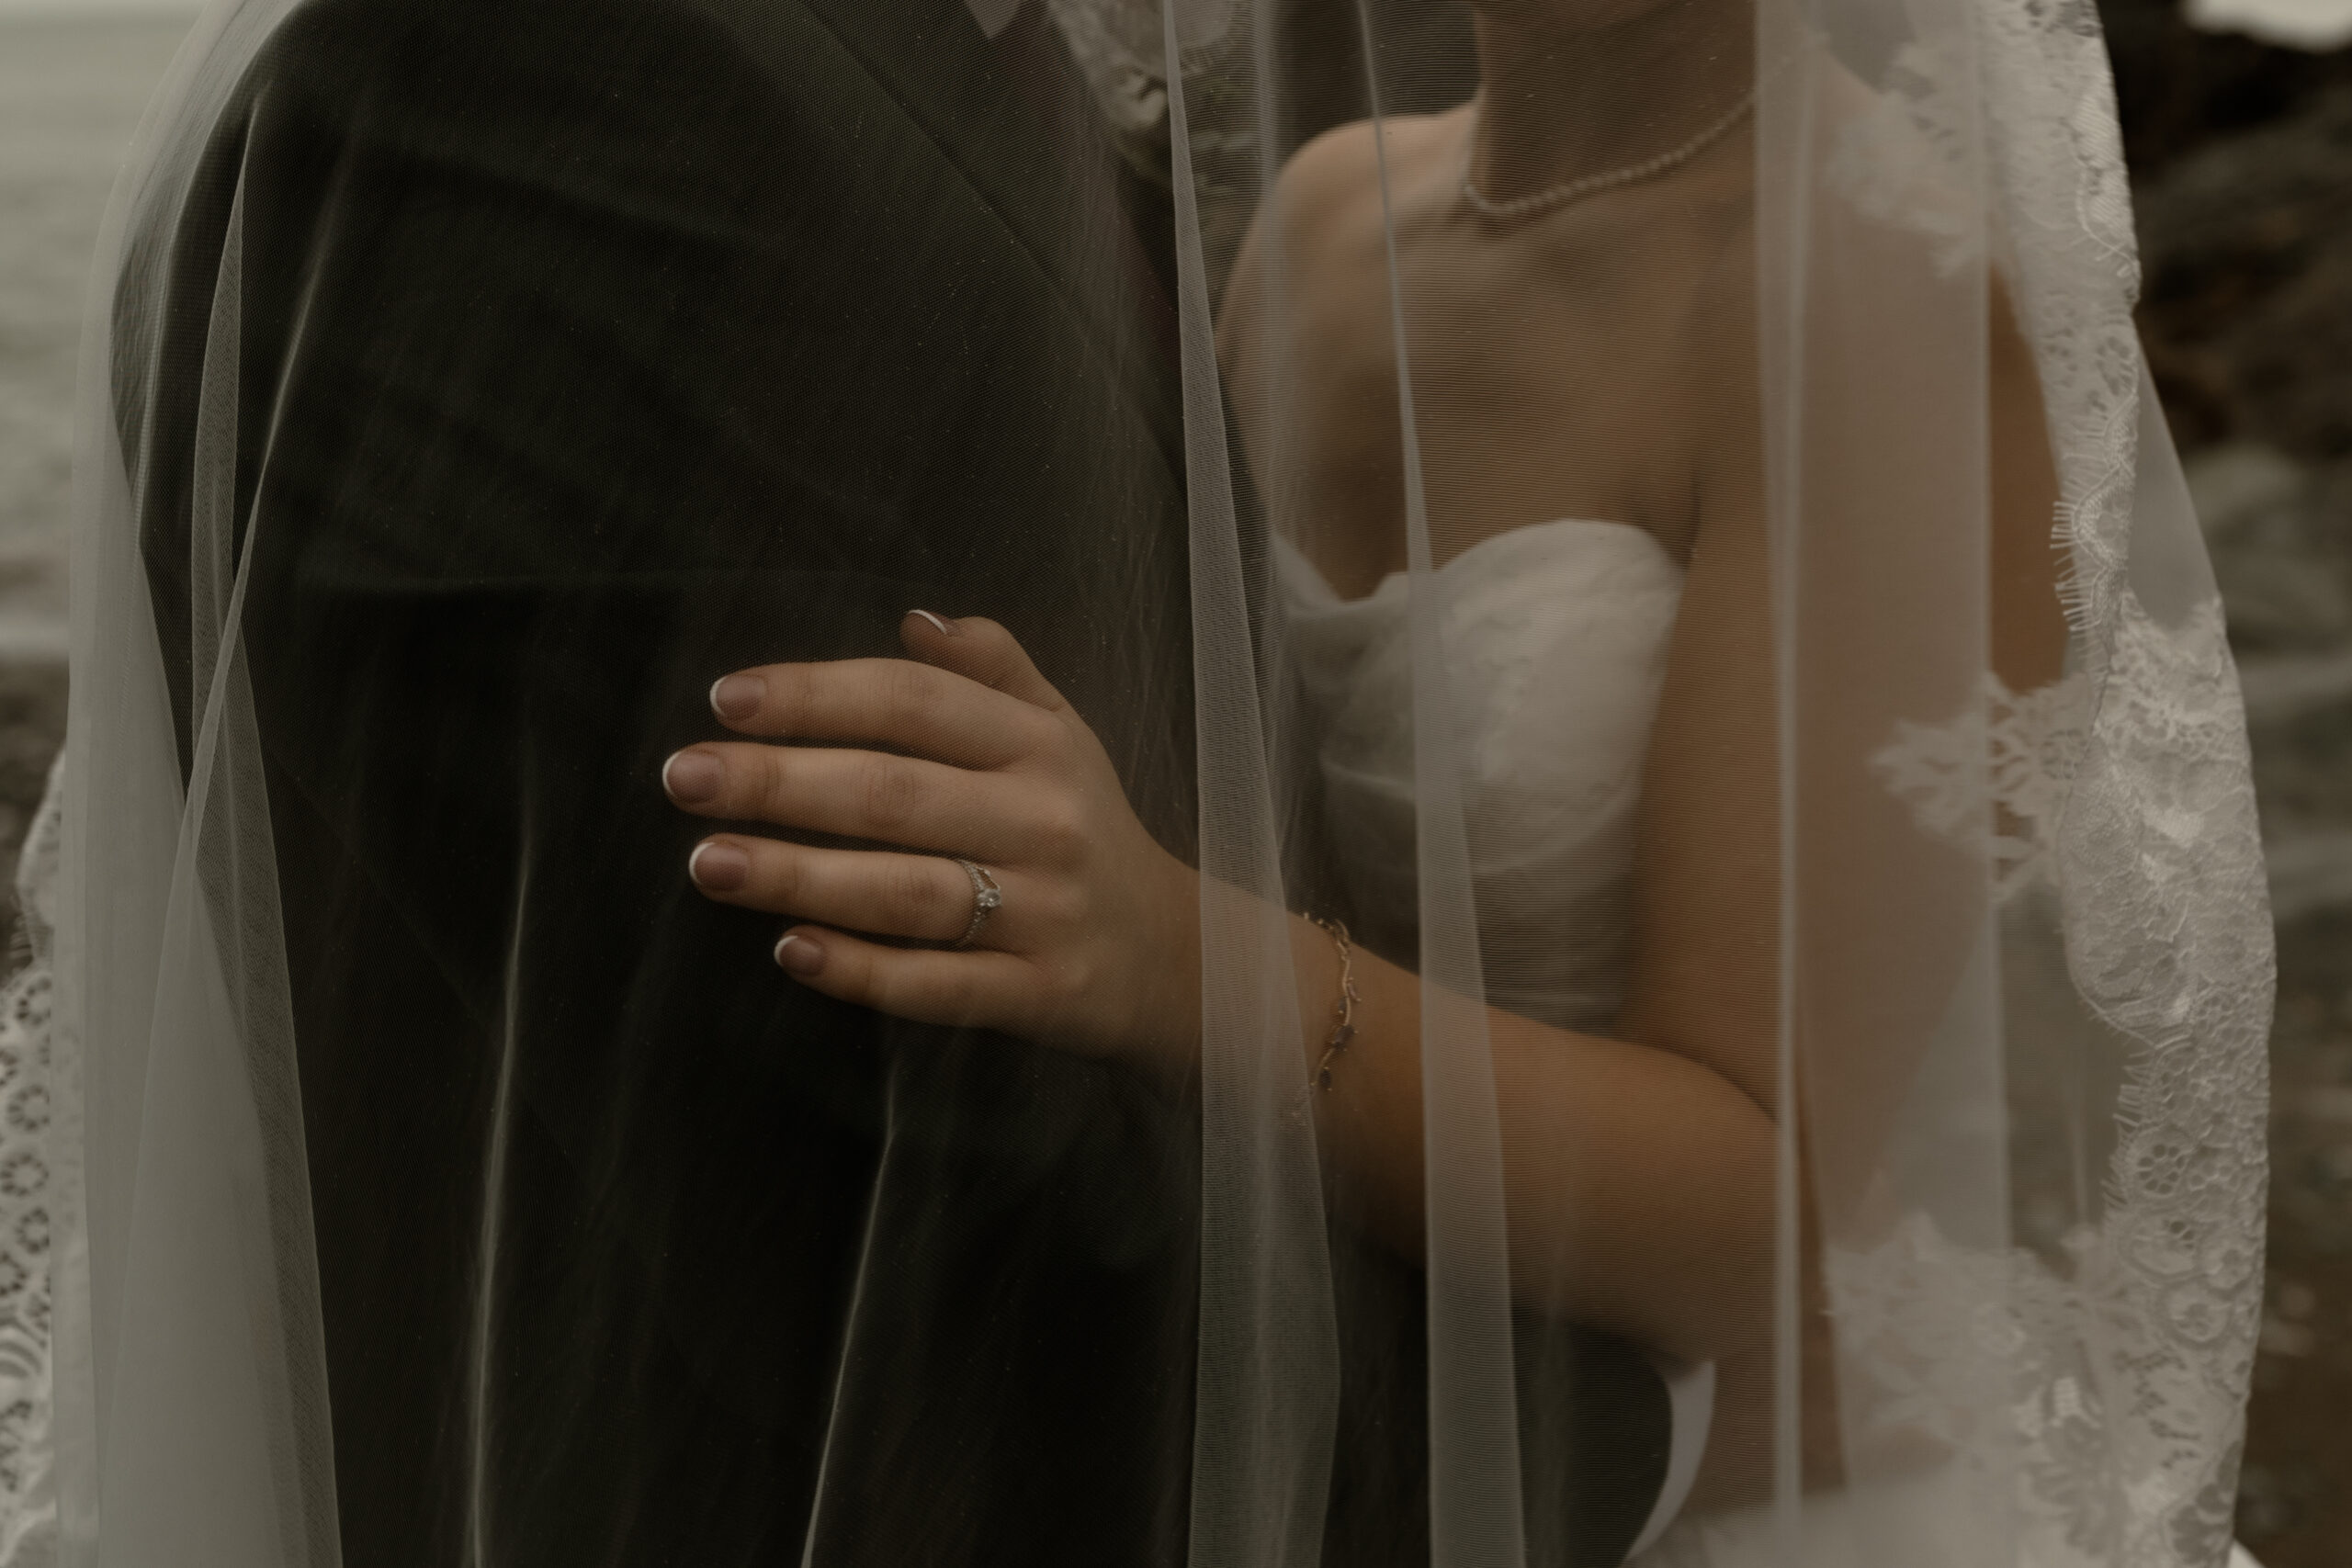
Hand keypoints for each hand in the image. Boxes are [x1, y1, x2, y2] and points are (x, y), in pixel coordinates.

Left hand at [663, 612, 1200, 1069]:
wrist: (1178, 956)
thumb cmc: (1088, 829)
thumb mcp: (1061, 733)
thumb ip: (993, 668)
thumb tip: (912, 620)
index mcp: (1038, 746)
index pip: (915, 706)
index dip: (820, 695)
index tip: (727, 699)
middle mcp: (1044, 822)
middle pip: (895, 794)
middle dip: (781, 784)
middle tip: (684, 777)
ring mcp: (1043, 912)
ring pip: (907, 892)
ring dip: (801, 877)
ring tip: (708, 864)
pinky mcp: (1038, 994)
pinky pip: (939, 985)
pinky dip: (864, 971)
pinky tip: (791, 952)